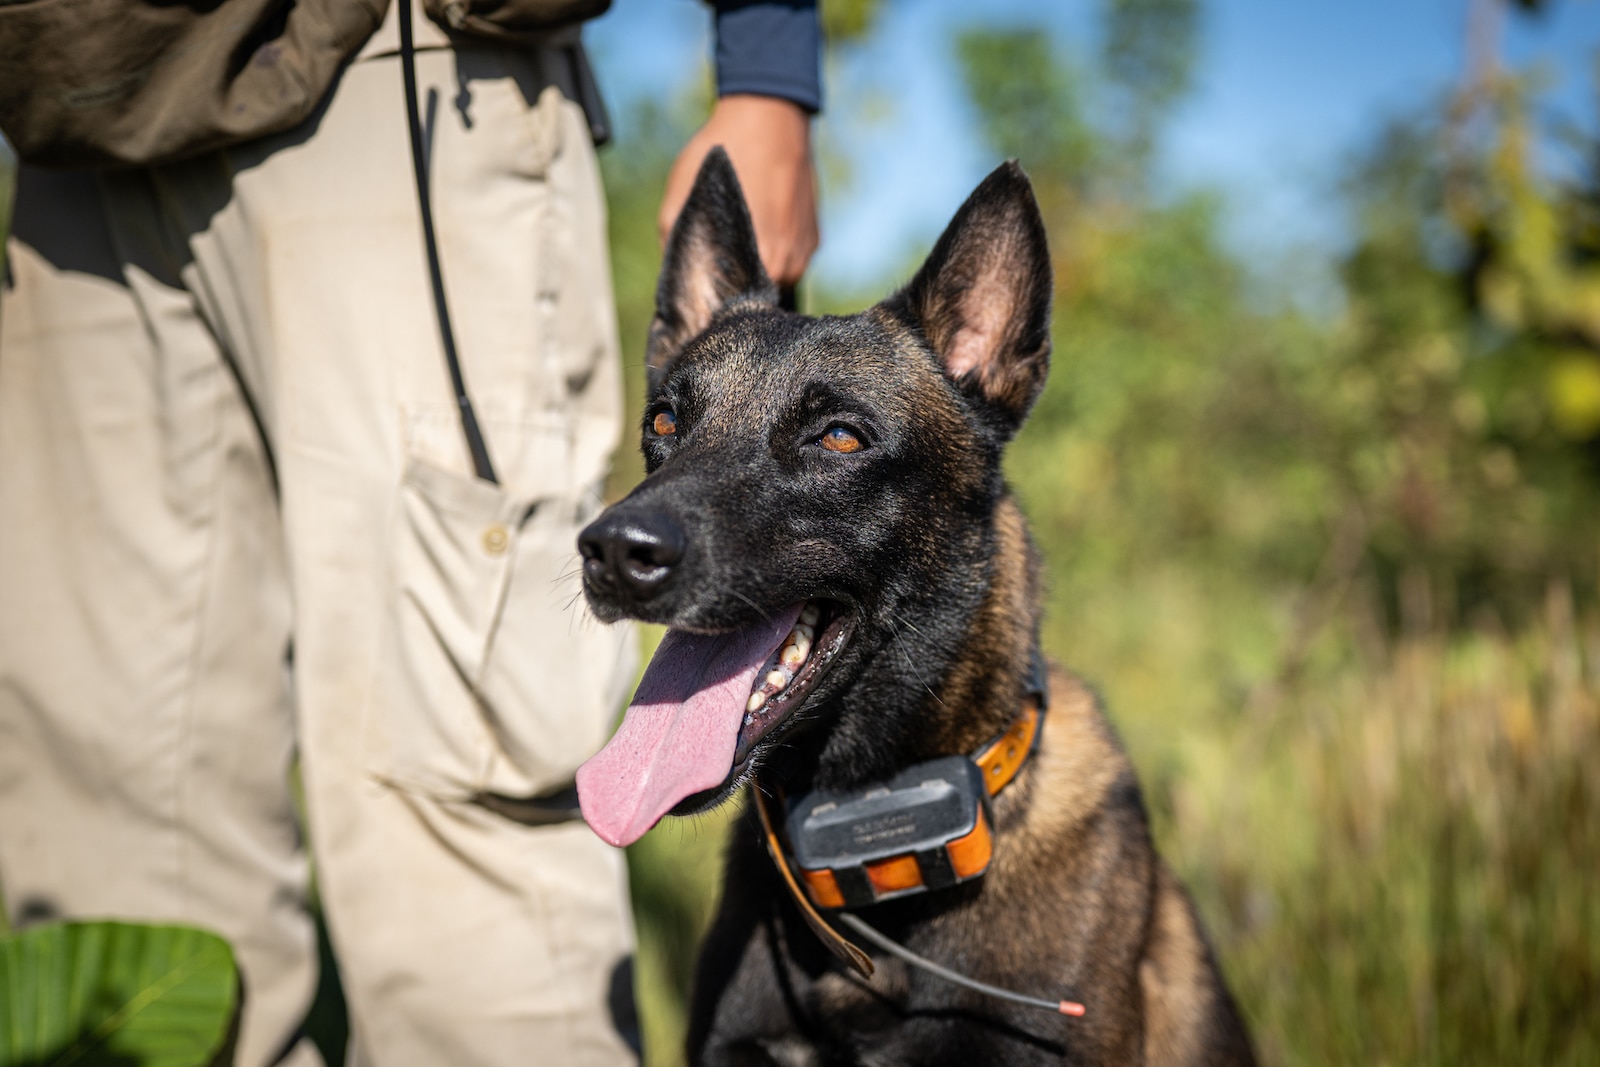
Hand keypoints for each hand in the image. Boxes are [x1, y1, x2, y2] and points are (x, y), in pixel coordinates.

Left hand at [659, 94, 818, 287]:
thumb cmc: (720, 153)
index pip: (730, 310)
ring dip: (756, 266)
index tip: (699, 290)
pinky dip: (773, 247)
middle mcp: (786, 268)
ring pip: (772, 279)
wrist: (770, 114)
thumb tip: (672, 282)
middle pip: (752, 298)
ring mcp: (804, 254)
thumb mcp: (680, 196)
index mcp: (756, 266)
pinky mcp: (814, 240)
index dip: (712, 304)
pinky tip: (761, 218)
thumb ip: (673, 244)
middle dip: (733, 285)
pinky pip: (788, 258)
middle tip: (716, 256)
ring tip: (740, 232)